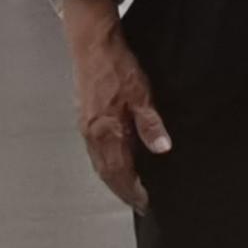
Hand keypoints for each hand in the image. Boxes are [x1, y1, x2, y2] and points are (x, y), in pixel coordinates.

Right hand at [58, 0, 169, 210]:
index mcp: (106, 131)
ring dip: (114, 178)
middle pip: (106, 172)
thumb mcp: (142, 94)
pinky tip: (117, 161)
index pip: (120, 172)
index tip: (144, 203)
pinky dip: (107, 162)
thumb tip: (162, 149)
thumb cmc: (117, 66)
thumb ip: (150, 124)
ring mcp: (86, 126)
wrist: (91, 44)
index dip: (132, 190)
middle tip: (138, 202)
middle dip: (122, 190)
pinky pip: (95, 149)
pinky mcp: (85, 117)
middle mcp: (92, 134)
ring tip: (130, 188)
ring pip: (99, 162)